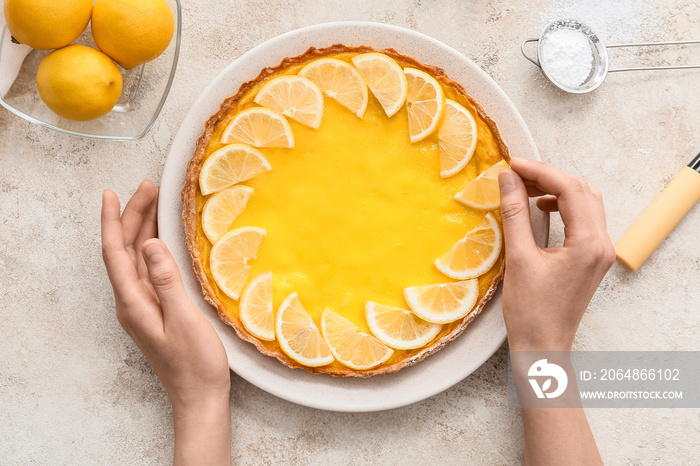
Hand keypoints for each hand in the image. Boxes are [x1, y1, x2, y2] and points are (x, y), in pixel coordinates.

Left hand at [101, 180, 230, 464]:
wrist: (199, 395)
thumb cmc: (195, 363)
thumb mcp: (183, 318)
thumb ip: (166, 280)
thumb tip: (149, 243)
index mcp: (133, 302)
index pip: (115, 252)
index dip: (112, 220)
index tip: (111, 193)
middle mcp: (132, 301)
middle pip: (124, 250)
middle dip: (132, 216)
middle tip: (148, 187)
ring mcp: (143, 305)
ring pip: (136, 257)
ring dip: (142, 228)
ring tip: (154, 201)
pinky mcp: (156, 308)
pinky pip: (149, 268)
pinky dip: (153, 246)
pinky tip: (162, 237)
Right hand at [498, 158, 614, 351]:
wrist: (543, 346)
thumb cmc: (530, 311)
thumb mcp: (519, 258)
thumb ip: (515, 214)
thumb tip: (507, 179)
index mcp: (589, 243)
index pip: (569, 190)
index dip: (540, 171)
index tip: (512, 165)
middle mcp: (602, 244)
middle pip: (582, 191)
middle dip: (549, 177)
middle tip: (517, 173)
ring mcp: (599, 252)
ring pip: (586, 203)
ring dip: (557, 190)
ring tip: (525, 188)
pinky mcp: (591, 259)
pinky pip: (583, 219)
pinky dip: (562, 206)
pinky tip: (541, 208)